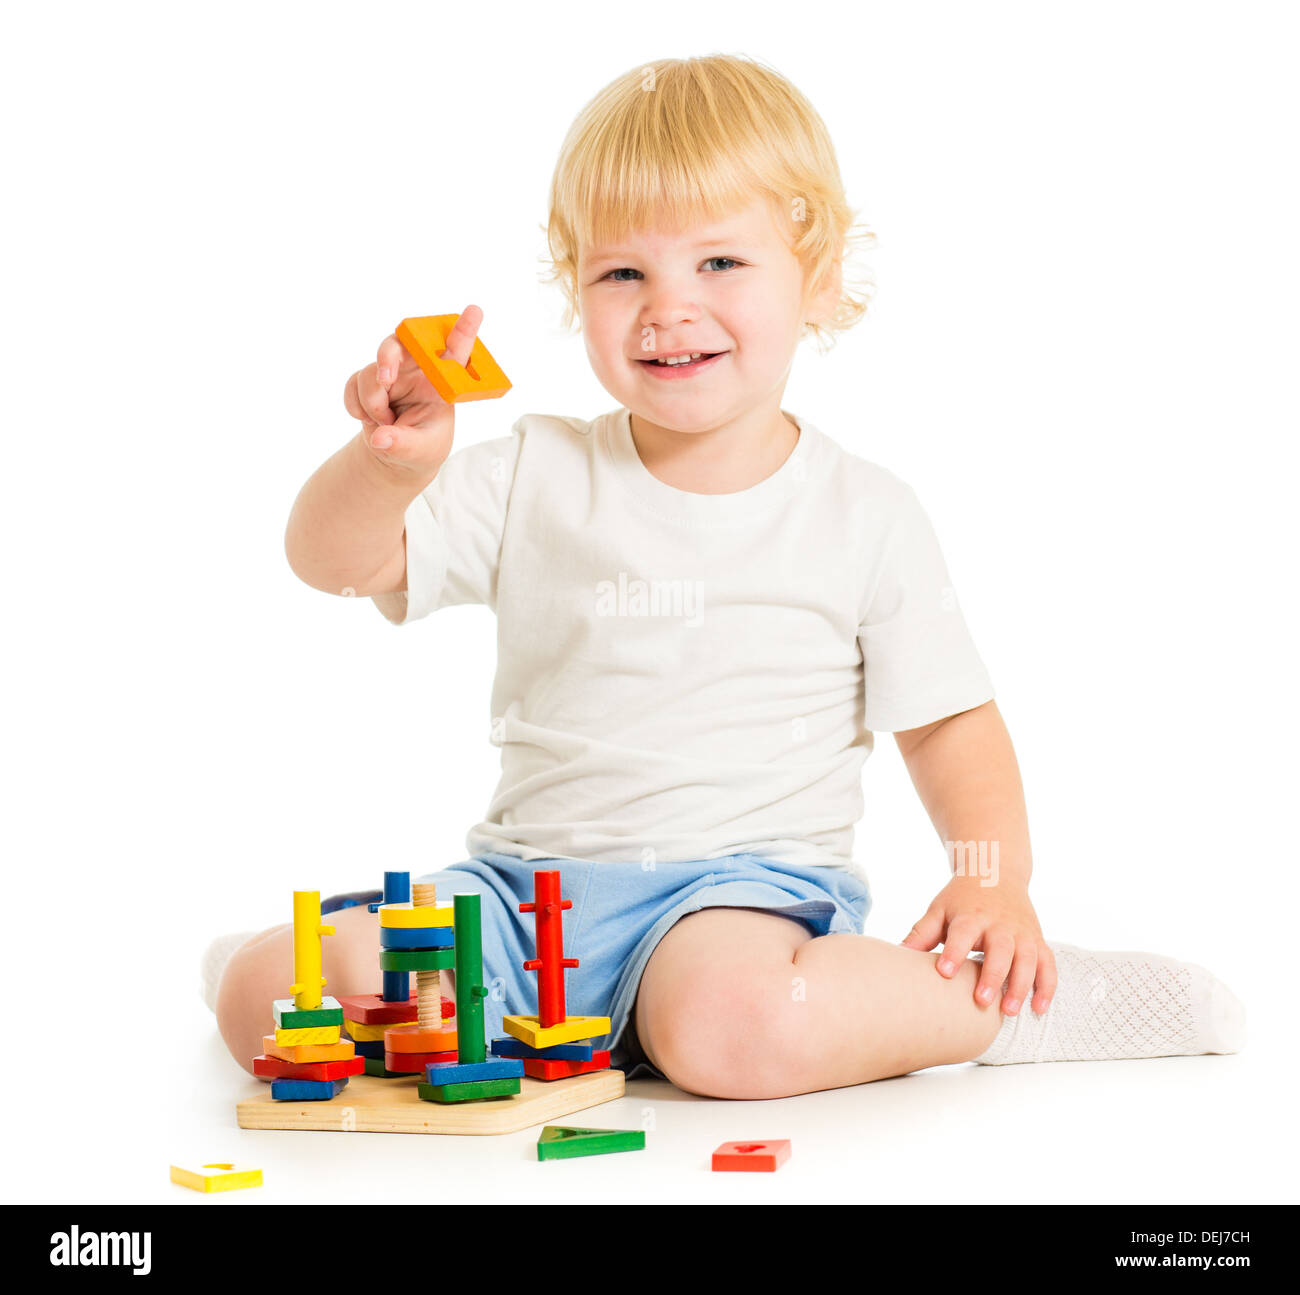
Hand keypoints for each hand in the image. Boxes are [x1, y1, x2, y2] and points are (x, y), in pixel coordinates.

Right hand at [343, 304, 483, 476]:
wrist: (395, 455)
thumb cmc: (422, 446)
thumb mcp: (420, 451)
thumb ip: (402, 445)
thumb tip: (381, 439)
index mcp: (441, 383)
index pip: (455, 353)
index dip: (464, 330)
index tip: (474, 311)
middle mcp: (416, 371)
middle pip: (401, 344)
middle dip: (389, 356)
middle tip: (385, 378)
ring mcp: (391, 373)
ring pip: (372, 371)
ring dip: (373, 401)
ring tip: (385, 423)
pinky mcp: (368, 381)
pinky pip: (353, 384)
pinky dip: (356, 406)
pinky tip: (369, 420)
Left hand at [901, 876, 1056, 1015]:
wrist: (996, 871)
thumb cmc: (962, 898)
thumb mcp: (940, 909)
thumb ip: (922, 932)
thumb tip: (898, 954)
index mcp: (971, 916)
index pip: (962, 934)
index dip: (954, 952)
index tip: (945, 972)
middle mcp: (1000, 924)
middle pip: (1000, 950)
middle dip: (992, 976)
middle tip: (982, 1001)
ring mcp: (1022, 933)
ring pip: (1028, 960)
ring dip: (1021, 986)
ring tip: (1009, 1011)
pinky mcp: (1037, 940)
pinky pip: (1048, 965)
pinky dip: (1046, 987)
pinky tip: (1038, 1009)